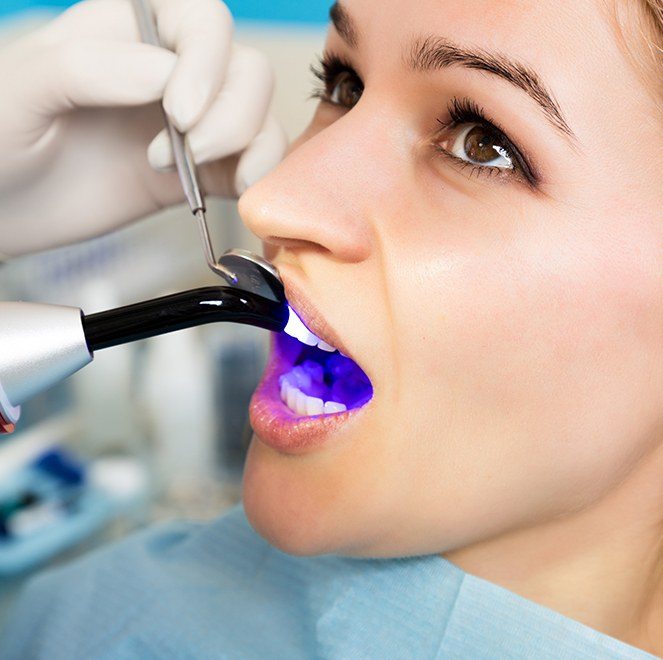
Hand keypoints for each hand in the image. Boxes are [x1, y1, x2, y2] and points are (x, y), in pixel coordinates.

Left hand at [0, 0, 286, 256]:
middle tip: (191, 150)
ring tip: (198, 172)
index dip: (206, 62)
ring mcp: (191, 126)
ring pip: (259, 114)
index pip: (202, 20)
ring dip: (250, 145)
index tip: (180, 114)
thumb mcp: (21, 91)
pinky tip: (238, 191)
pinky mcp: (203, 173)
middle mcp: (170, 74)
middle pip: (246, 68)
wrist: (5, 212)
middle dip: (232, 113)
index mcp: (128, 32)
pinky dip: (261, 175)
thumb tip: (166, 74)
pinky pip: (254, 163)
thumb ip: (88, 68)